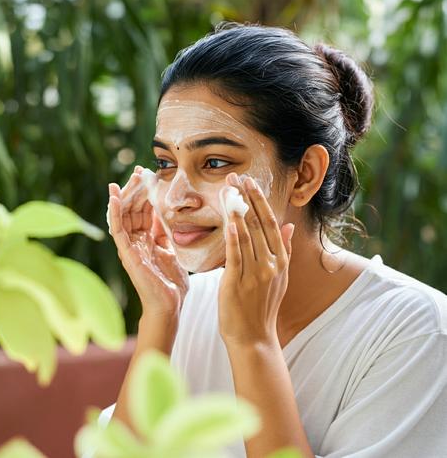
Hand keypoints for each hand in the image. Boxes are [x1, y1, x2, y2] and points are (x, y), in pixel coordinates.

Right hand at [108, 165, 188, 318]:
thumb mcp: (171, 252)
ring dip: (126, 195)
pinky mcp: (127, 254)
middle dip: (137, 190)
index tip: (150, 176)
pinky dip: (113, 213)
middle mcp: (136, 241)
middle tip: (140, 171)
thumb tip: (165, 217)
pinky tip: (112, 197)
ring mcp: (130, 247)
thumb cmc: (171, 283)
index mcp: (147, 240)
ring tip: (130, 177)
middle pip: (133, 210)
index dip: (147, 194)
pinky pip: (117, 230)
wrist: (170, 305)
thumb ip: (164, 235)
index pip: (144, 211)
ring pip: (124, 216)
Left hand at [218, 173, 294, 346]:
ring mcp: (256, 273)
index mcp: (280, 260)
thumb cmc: (262, 306)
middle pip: (258, 224)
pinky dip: (234, 237)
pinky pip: (236, 255)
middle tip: (236, 177)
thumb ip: (282, 249)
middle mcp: (271, 263)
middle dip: (247, 198)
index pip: (270, 223)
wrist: (254, 337)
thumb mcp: (279, 276)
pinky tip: (230, 220)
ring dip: (237, 209)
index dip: (260, 201)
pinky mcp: (238, 283)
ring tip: (227, 189)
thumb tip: (287, 225)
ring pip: (247, 235)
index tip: (251, 182)